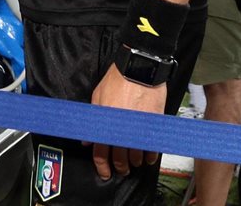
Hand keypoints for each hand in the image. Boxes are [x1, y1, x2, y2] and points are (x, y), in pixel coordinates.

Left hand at [89, 64, 164, 179]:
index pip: (101, 153)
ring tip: (135, 162)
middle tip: (121, 169)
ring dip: (135, 161)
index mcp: (105, 124)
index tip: (105, 173)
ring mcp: (138, 129)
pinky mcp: (152, 125)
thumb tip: (88, 139)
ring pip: (136, 155)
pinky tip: (148, 158)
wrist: (139, 68)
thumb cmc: (117, 79)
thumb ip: (93, 119)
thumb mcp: (97, 97)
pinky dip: (150, 155)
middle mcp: (121, 130)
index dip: (102, 166)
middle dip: (120, 167)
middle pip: (120, 158)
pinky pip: (152, 147)